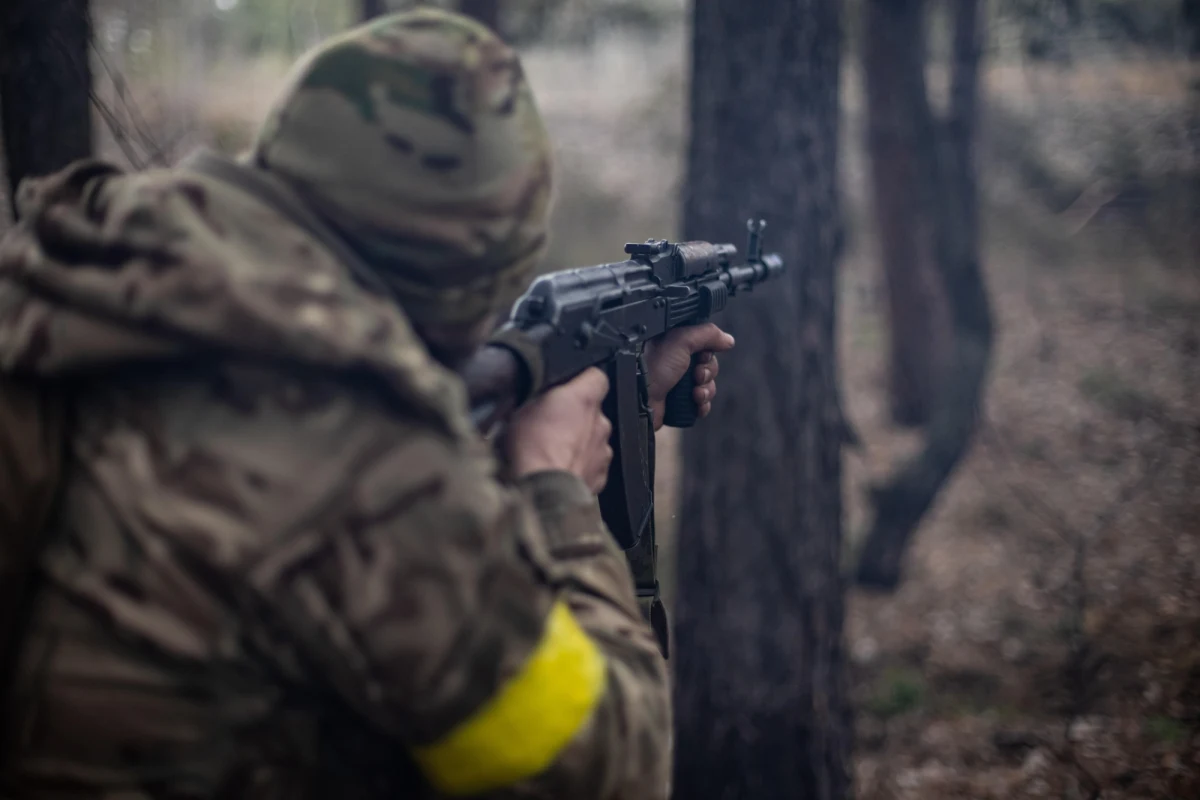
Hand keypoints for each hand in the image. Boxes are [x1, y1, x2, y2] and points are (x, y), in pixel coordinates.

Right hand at [506, 367, 612, 492]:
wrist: (543, 493)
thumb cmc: (531, 451)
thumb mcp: (521, 409)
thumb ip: (538, 397)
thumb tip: (535, 394)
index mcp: (583, 399)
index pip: (597, 377)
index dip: (584, 380)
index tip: (569, 387)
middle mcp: (600, 423)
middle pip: (592, 412)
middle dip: (575, 417)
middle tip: (550, 426)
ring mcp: (602, 451)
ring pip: (592, 440)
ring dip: (577, 444)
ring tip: (552, 453)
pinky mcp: (600, 477)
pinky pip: (591, 465)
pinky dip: (578, 466)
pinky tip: (558, 471)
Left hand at [643, 323, 735, 428]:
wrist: (638, 397)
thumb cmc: (653, 366)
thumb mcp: (681, 340)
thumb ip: (707, 334)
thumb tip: (728, 340)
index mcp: (675, 344)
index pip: (705, 345)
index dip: (708, 352)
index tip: (702, 356)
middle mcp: (677, 362)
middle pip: (709, 366)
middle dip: (707, 373)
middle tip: (696, 375)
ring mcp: (677, 383)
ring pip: (707, 386)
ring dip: (706, 390)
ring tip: (695, 393)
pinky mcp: (678, 402)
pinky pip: (702, 404)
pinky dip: (703, 405)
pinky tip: (696, 404)